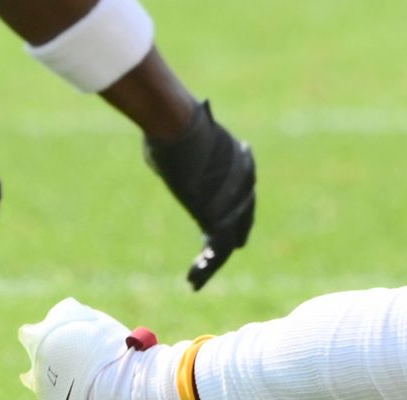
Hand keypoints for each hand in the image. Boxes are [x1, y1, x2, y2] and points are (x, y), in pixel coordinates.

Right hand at [143, 100, 255, 290]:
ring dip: (212, 262)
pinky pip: (218, 250)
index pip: (243, 193)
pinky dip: (206, 267)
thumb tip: (161, 145)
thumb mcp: (181, 136)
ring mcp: (234, 201)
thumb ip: (180, 149)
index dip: (233, 211)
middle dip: (227, 239)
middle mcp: (244, 182)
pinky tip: (193, 280)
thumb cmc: (171, 125)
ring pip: (229, 240)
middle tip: (210, 259)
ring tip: (196, 280)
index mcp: (239, 158)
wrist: (178, 126)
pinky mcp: (220, 218)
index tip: (219, 226)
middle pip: (240, 218)